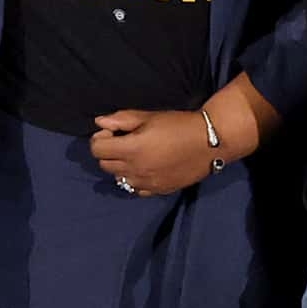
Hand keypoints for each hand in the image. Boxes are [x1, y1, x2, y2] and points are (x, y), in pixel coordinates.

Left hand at [87, 108, 222, 196]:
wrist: (209, 142)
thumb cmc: (179, 125)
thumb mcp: (149, 117)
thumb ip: (121, 120)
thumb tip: (99, 122)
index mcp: (132, 149)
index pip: (97, 149)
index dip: (101, 138)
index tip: (113, 131)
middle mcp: (136, 170)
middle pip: (104, 165)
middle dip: (108, 151)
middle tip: (124, 140)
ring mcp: (147, 183)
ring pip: (118, 178)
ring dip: (120, 166)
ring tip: (135, 154)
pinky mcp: (158, 190)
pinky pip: (135, 189)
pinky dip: (134, 179)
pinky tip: (146, 167)